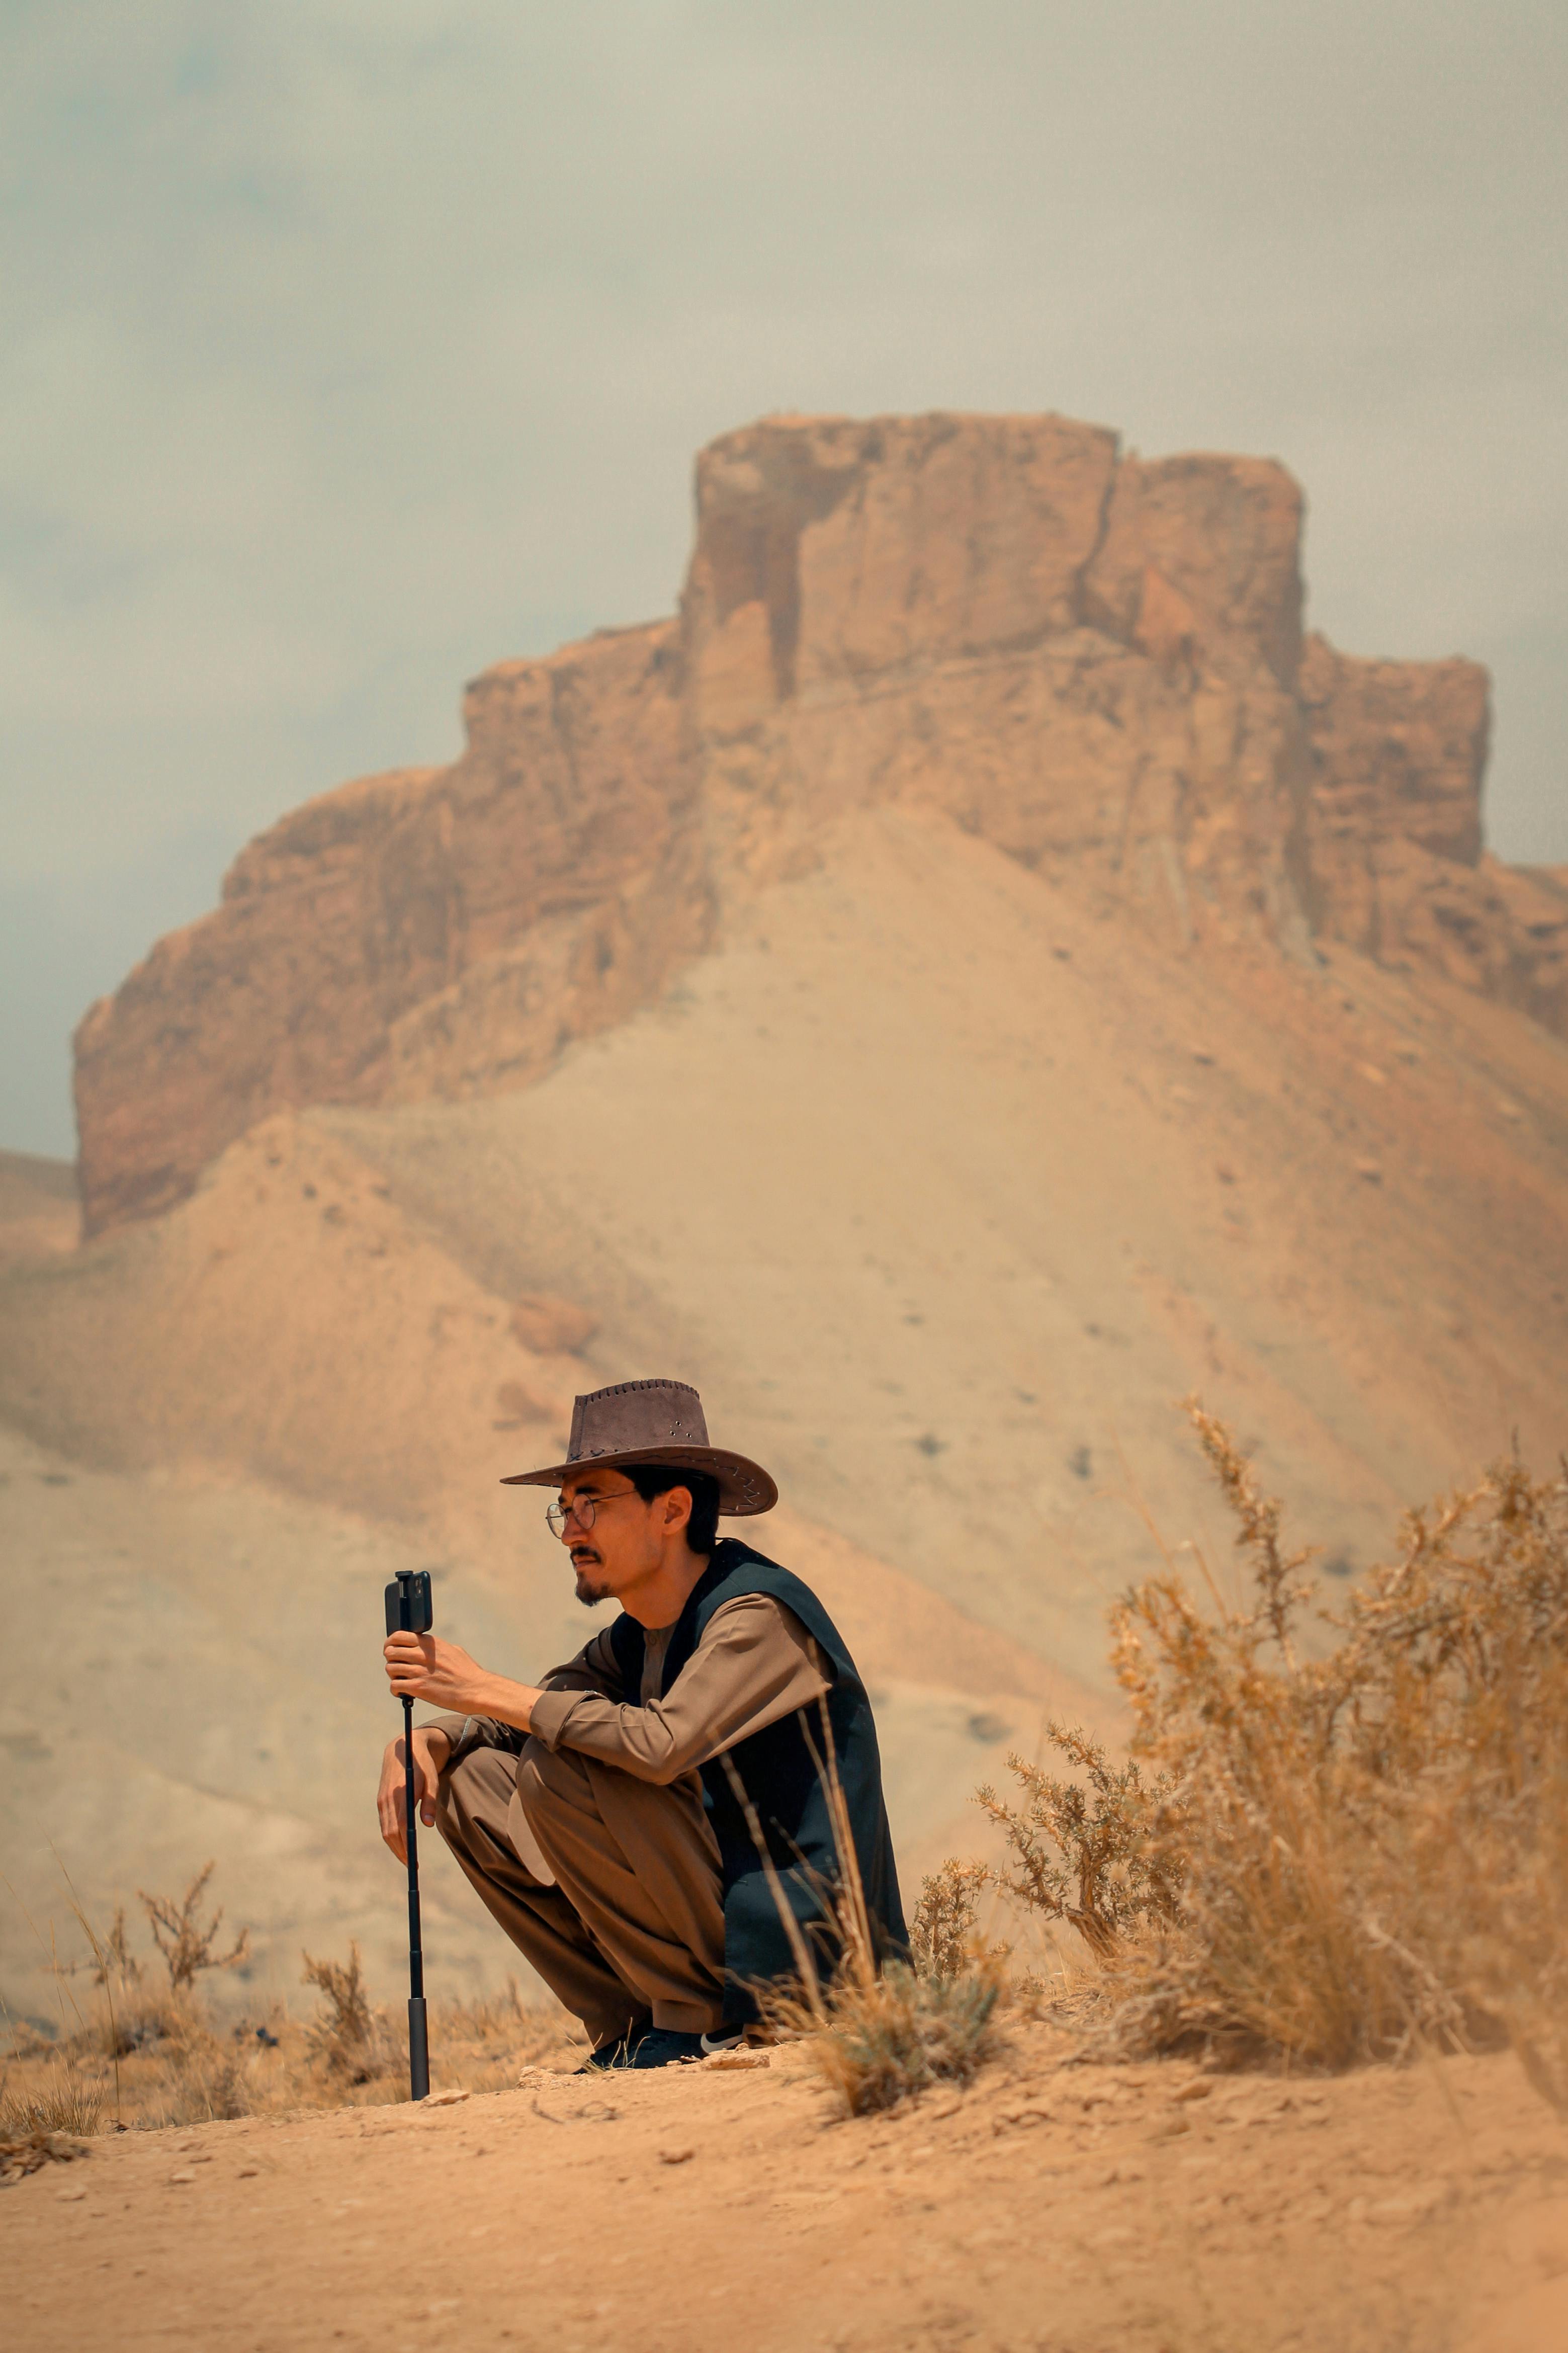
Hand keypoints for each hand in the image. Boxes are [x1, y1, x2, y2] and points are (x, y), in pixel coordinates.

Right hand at [378, 1724, 451, 1863]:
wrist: (404, 1748)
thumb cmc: (423, 1764)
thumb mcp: (432, 1779)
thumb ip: (430, 1801)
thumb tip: (428, 1825)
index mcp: (401, 1792)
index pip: (401, 1826)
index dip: (406, 1845)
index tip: (414, 1861)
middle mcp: (388, 1798)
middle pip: (390, 1833)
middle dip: (400, 1851)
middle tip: (412, 1865)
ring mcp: (382, 1800)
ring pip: (385, 1831)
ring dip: (395, 1847)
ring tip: (408, 1859)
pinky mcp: (380, 1801)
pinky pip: (384, 1824)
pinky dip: (391, 1837)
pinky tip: (401, 1844)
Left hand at [383, 1630, 484, 1710]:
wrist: (475, 1690)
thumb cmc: (467, 1672)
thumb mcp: (452, 1650)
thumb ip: (435, 1647)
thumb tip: (424, 1647)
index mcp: (430, 1642)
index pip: (398, 1636)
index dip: (390, 1643)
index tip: (391, 1649)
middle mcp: (422, 1654)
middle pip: (390, 1651)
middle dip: (391, 1660)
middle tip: (397, 1667)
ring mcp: (419, 1670)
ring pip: (390, 1668)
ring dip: (393, 1676)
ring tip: (401, 1681)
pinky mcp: (418, 1687)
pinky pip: (394, 1686)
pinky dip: (395, 1690)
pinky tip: (402, 1693)